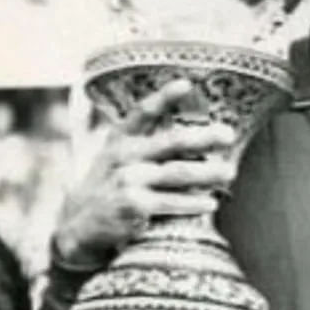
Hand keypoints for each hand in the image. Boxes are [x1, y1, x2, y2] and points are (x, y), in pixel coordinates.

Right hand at [54, 79, 236, 267]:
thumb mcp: (120, 158)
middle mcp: (124, 155)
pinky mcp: (132, 205)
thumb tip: (202, 139)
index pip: (143, 112)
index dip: (164, 97)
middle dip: (204, 137)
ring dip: (207, 173)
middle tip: (228, 135)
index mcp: (122, 138)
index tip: (186, 84)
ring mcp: (127, 180)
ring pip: (178, 173)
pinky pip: (170, 202)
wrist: (80, 225)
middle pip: (171, 141)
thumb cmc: (112, 186)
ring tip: (229, 172)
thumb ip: (150, 145)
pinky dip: (193, 203)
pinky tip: (210, 203)